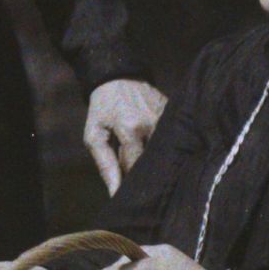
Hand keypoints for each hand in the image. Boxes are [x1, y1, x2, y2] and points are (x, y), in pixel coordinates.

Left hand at [83, 79, 168, 194]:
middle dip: (147, 174)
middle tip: (142, 181)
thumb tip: (115, 192)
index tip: (129, 190)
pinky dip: (168, 148)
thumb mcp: (94, 134)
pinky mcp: (174, 113)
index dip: (131, 181)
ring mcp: (167, 117)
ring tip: (153, 166)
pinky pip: (174, 138)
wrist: (118, 77)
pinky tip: (163, 152)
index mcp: (130, 128)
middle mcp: (153, 123)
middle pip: (155, 161)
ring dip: (159, 161)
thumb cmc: (103, 108)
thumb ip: (105, 164)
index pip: (136, 167)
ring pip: (167, 151)